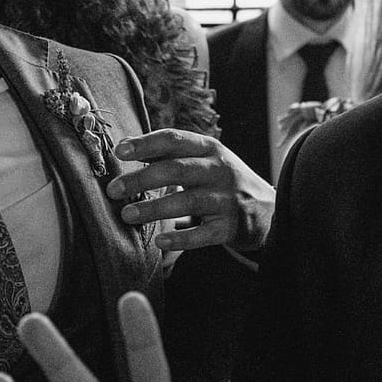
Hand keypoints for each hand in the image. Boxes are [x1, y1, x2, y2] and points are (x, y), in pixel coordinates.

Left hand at [105, 130, 272, 251]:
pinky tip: (159, 241)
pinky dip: (180, 238)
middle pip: (176, 170)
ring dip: (154, 208)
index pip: (174, 139)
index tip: (120, 152)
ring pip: (187, 201)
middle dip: (141, 179)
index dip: (146, 144)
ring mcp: (227, 199)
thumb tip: (125, 149)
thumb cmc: (222, 182)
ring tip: (127, 215)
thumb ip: (170, 156)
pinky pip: (203, 234)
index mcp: (209, 149)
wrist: (268, 210)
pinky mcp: (231, 227)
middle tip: (113, 190)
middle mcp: (219, 170)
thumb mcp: (204, 161)